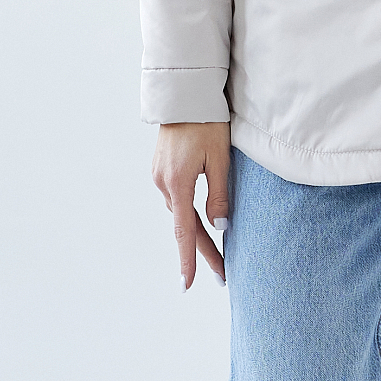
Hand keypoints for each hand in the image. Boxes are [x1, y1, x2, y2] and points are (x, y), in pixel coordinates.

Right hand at [152, 122, 231, 287]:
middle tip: (221, 277)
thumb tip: (220, 225)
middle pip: (185, 226)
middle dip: (203, 252)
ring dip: (197, 233)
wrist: (184, 95)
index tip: (188, 285)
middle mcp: (163, 183)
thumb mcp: (219, 159)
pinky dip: (189, 214)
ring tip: (217, 255)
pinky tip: (201, 222)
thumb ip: (219, 193)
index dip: (189, 259)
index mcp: (178, 183)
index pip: (185, 231)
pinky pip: (177, 199)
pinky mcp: (161, 170)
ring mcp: (159, 176)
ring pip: (181, 213)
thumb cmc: (207, 123)